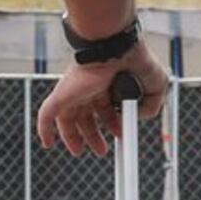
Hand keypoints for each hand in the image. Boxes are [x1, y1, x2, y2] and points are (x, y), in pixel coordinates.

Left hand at [34, 44, 171, 156]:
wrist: (118, 48)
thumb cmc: (136, 61)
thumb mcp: (155, 88)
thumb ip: (150, 107)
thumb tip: (139, 119)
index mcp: (106, 85)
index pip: (104, 109)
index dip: (112, 124)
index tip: (119, 134)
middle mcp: (87, 88)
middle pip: (85, 116)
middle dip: (92, 135)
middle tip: (100, 149)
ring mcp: (73, 91)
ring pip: (67, 119)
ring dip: (72, 137)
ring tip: (79, 151)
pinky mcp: (62, 94)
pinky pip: (47, 114)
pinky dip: (45, 129)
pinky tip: (47, 143)